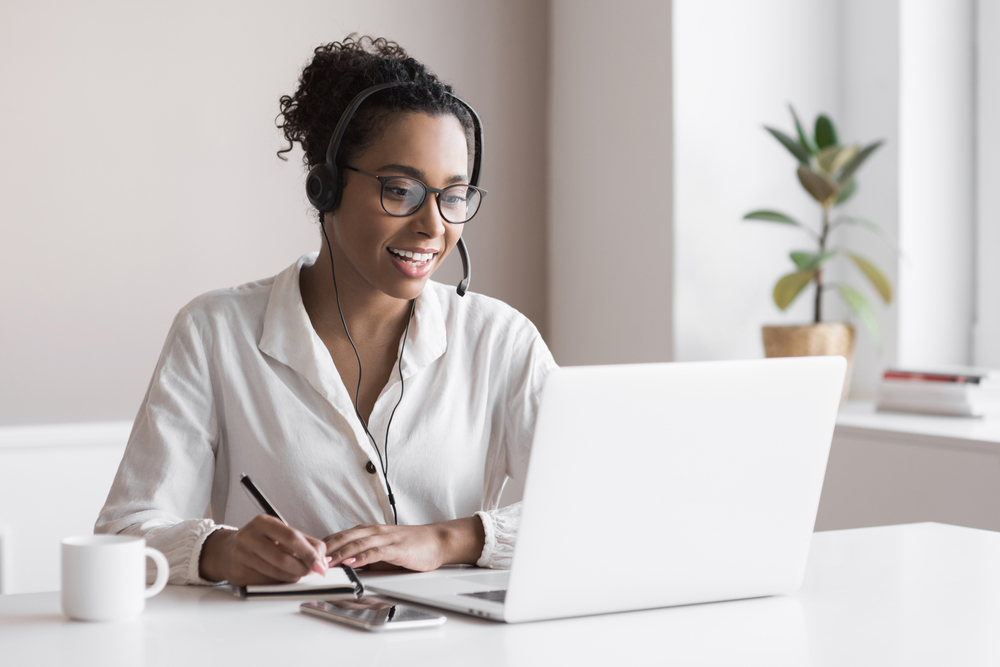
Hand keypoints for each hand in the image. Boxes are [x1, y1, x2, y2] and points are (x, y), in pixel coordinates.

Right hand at [199, 515, 327, 585]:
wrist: (227, 550)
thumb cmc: (261, 541)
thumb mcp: (280, 533)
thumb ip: (305, 542)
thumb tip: (323, 559)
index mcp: (263, 522)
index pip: (291, 537)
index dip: (309, 553)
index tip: (320, 564)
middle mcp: (249, 536)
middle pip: (283, 558)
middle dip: (302, 569)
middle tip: (310, 572)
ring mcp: (241, 555)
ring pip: (275, 573)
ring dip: (292, 577)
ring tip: (297, 574)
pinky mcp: (237, 573)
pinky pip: (265, 582)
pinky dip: (278, 583)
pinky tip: (279, 577)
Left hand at [323, 517, 484, 571]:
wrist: (436, 541)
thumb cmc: (409, 546)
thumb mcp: (381, 551)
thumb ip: (362, 555)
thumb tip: (341, 567)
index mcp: (367, 531)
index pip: (338, 536)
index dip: (321, 546)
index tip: (306, 556)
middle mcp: (373, 532)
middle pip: (343, 538)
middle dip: (324, 549)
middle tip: (308, 560)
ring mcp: (385, 538)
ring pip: (356, 543)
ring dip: (339, 553)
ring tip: (324, 562)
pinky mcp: (396, 548)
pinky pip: (376, 551)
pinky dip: (362, 556)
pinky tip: (352, 562)